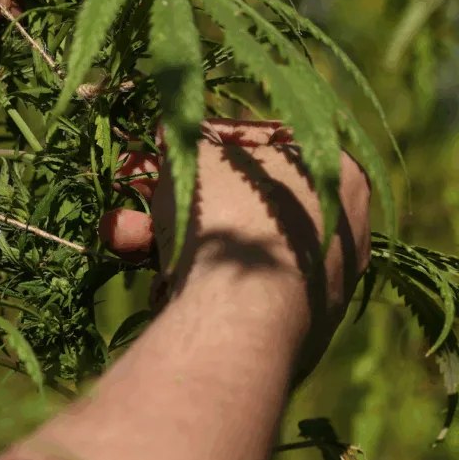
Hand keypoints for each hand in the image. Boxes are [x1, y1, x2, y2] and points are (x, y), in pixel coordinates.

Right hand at [99, 119, 371, 379]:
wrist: (241, 322)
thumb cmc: (228, 219)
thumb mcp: (196, 157)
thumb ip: (186, 139)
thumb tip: (173, 129)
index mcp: (338, 175)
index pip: (264, 142)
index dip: (202, 141)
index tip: (160, 145)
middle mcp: (341, 231)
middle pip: (239, 200)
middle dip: (172, 195)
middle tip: (129, 190)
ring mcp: (320, 286)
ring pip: (230, 248)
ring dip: (166, 237)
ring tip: (119, 236)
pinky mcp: (292, 330)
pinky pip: (233, 292)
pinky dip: (192, 281)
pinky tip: (156, 285)